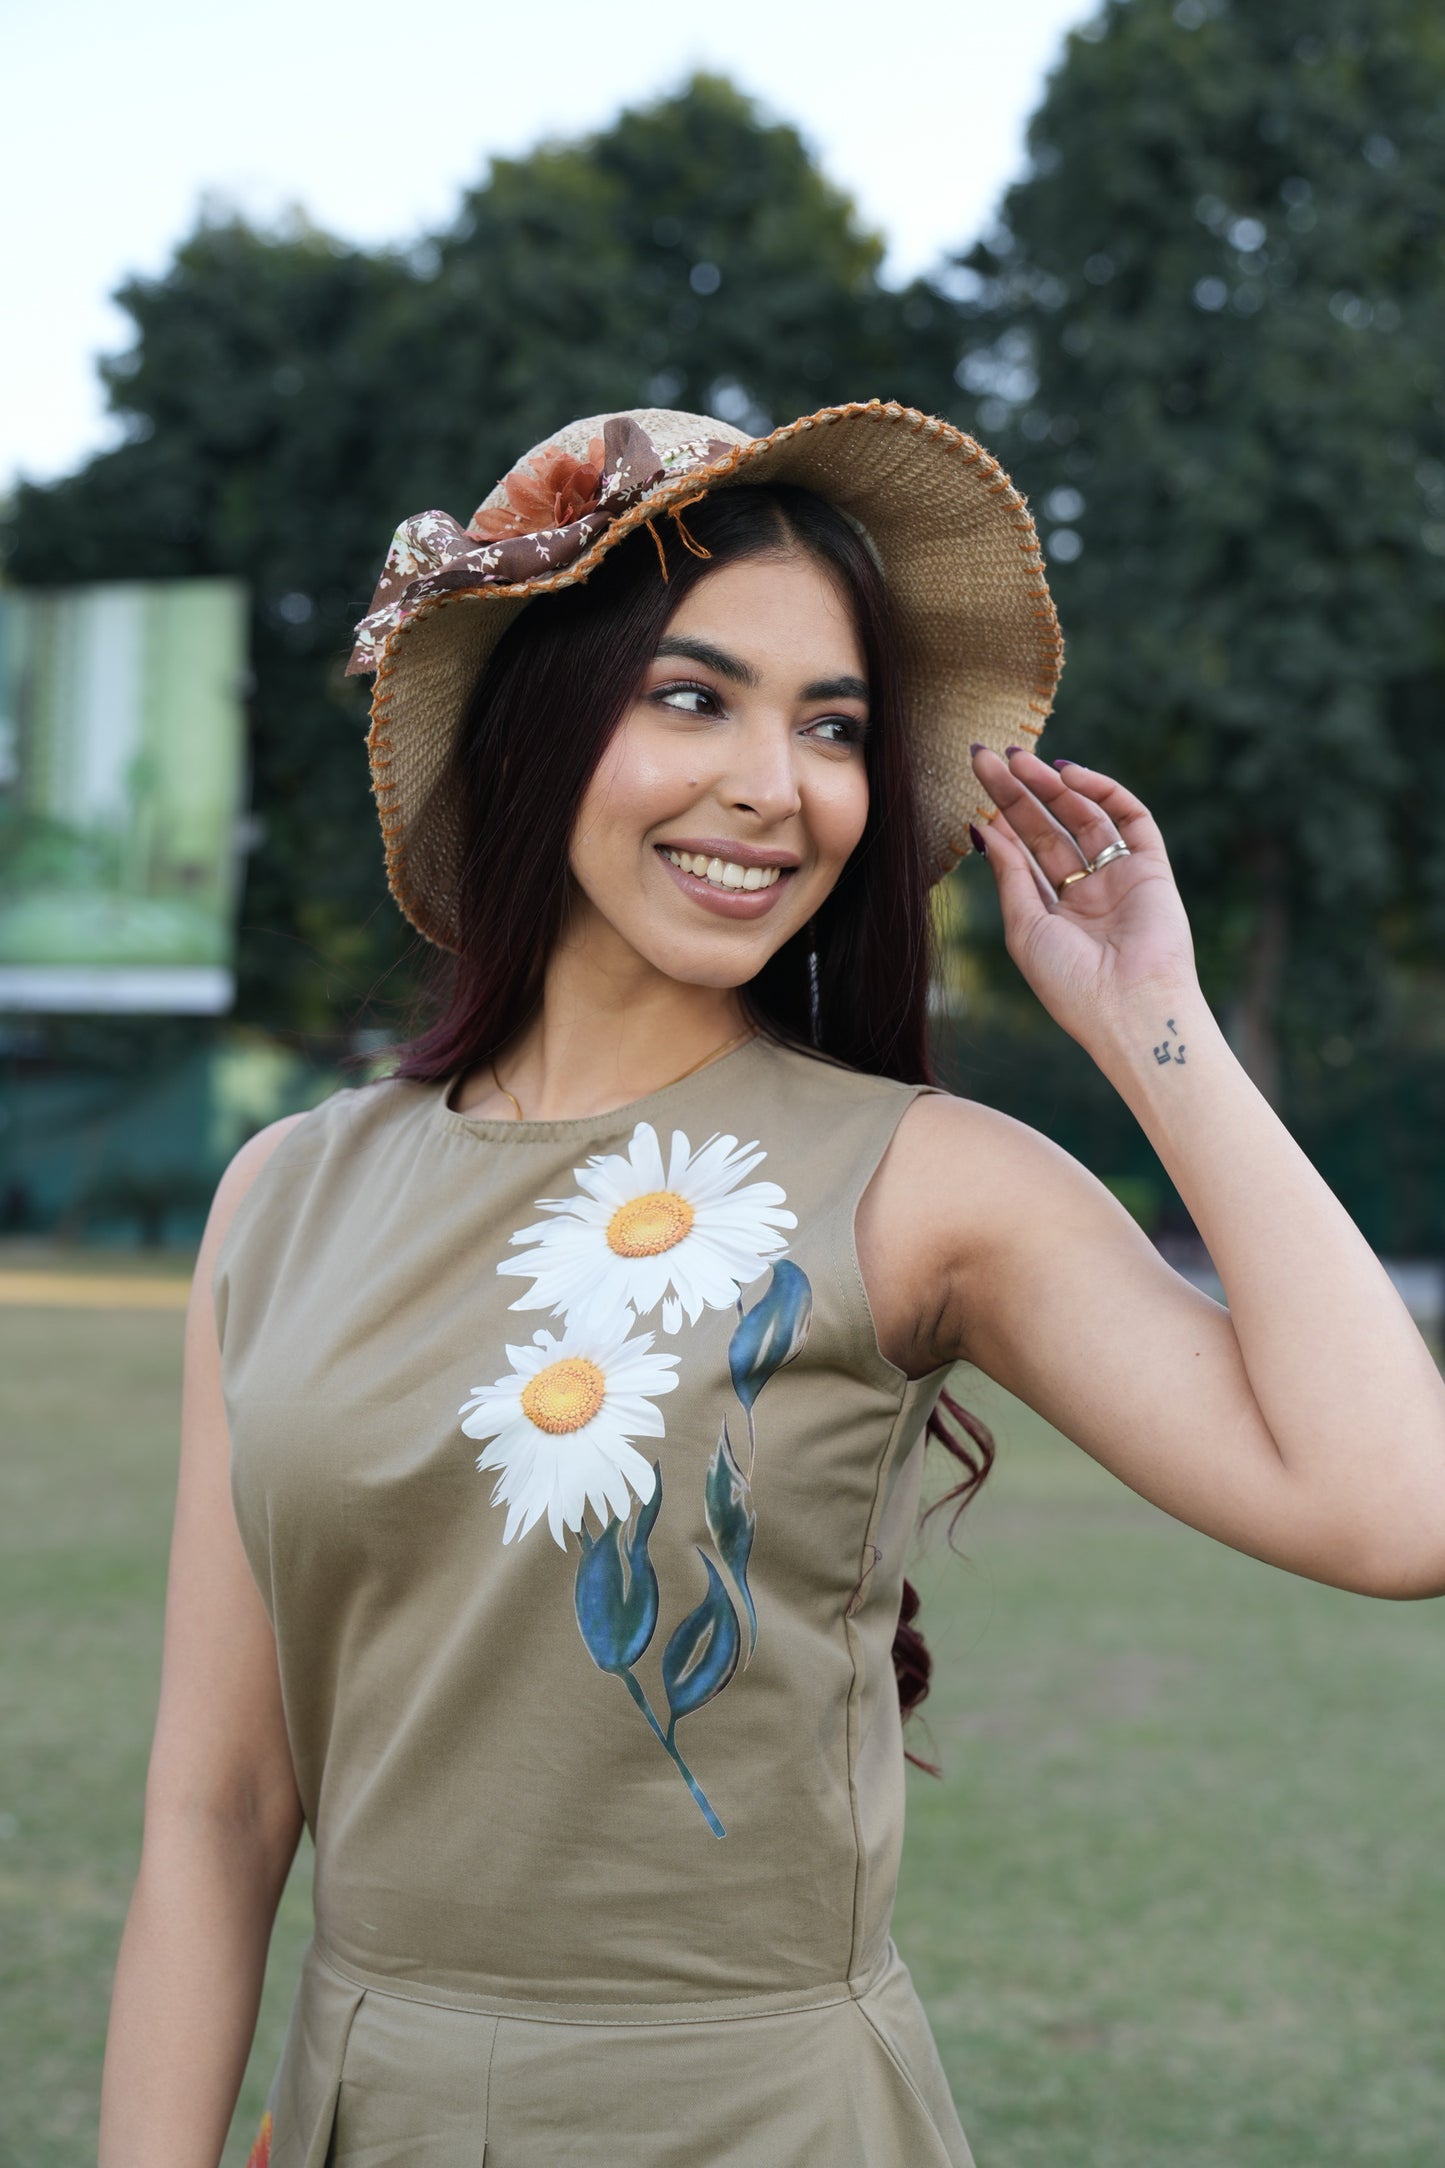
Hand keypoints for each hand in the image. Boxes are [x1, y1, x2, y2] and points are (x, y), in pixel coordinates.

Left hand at [968, 744, 1198, 1046]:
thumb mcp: (1025, 927)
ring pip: (1082, 817)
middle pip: (1047, 828)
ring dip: (1051, 785)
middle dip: (1018, 792)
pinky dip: (1101, 791)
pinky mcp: (1152, 866)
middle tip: (987, 756)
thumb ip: (1009, 874)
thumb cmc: (1071, 983)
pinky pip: (1130, 818)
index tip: (973, 786)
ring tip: (1018, 758)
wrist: (1130, 1009)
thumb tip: (980, 828)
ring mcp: (1120, 876)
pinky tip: (1066, 774)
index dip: (1000, 817)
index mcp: (1054, 912)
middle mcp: (1087, 891)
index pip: (1023, 852)